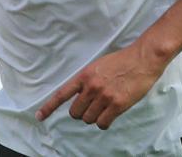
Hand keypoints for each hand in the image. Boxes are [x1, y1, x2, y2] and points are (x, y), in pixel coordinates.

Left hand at [36, 40, 170, 129]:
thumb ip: (87, 80)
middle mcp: (91, 87)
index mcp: (84, 75)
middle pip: (75, 112)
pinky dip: (104, 122)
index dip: (49, 107)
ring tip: (104, 107)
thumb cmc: (121, 61)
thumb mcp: (98, 66)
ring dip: (94, 117)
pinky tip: (110, 115)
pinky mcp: (117, 104)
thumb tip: (80, 96)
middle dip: (81, 113)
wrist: (142, 59)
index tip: (39, 116)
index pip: (61, 94)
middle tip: (91, 107)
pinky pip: (103, 123)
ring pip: (88, 119)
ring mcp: (104, 96)